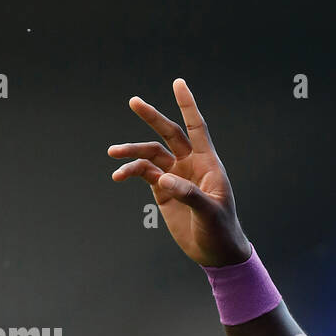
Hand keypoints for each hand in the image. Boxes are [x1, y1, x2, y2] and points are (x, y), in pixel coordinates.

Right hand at [107, 77, 251, 266]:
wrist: (215, 253)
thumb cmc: (221, 230)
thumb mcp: (209, 212)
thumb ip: (188, 194)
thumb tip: (162, 180)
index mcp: (208, 163)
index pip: (197, 128)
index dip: (187, 105)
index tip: (177, 83)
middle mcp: (190, 165)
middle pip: (169, 134)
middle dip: (152, 118)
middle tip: (134, 101)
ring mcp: (175, 177)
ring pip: (150, 155)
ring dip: (132, 152)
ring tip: (113, 153)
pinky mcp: (162, 191)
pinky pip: (143, 174)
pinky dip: (130, 172)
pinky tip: (118, 175)